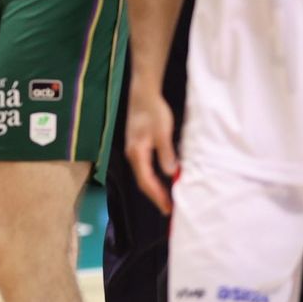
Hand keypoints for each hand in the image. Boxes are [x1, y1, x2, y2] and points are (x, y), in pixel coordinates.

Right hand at [124, 86, 177, 214]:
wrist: (143, 93)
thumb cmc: (153, 111)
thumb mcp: (162, 132)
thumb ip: (166, 153)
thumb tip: (170, 173)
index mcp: (137, 153)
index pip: (146, 181)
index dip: (157, 196)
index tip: (168, 208)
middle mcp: (132, 154)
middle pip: (142, 180)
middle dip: (155, 195)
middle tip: (168, 208)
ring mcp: (133, 149)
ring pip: (142, 174)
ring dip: (154, 187)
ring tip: (166, 197)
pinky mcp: (136, 144)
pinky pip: (143, 167)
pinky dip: (152, 177)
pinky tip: (160, 178)